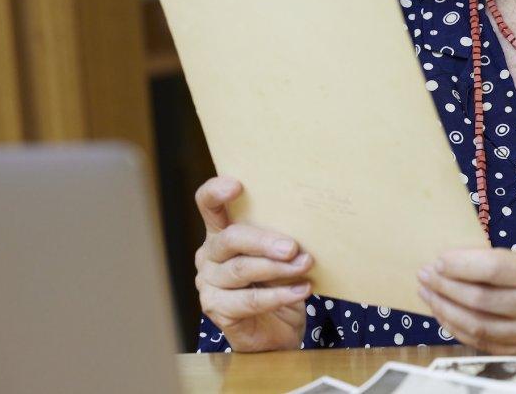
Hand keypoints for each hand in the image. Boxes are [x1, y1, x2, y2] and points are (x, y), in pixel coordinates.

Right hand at [193, 176, 314, 351]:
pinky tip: (302, 290)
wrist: (279, 330)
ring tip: (305, 266)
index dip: (216, 192)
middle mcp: (209, 254)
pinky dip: (279, 295)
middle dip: (264, 240)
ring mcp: (208, 282)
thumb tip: (307, 226)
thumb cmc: (280, 283)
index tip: (238, 185)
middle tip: (292, 246)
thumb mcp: (283, 256)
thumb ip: (283, 239)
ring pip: (242, 269)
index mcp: (222, 232)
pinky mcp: (216, 309)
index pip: (208, 204)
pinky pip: (249, 300)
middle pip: (231, 238)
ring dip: (278, 269)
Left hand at [417, 245, 515, 353]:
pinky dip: (462, 331)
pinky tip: (447, 316)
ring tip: (428, 293)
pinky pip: (489, 344)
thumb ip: (512, 260)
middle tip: (425, 274)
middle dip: (445, 286)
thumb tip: (466, 261)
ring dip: (447, 309)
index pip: (494, 270)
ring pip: (480, 326)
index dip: (461, 264)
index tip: (438, 257)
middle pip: (481, 300)